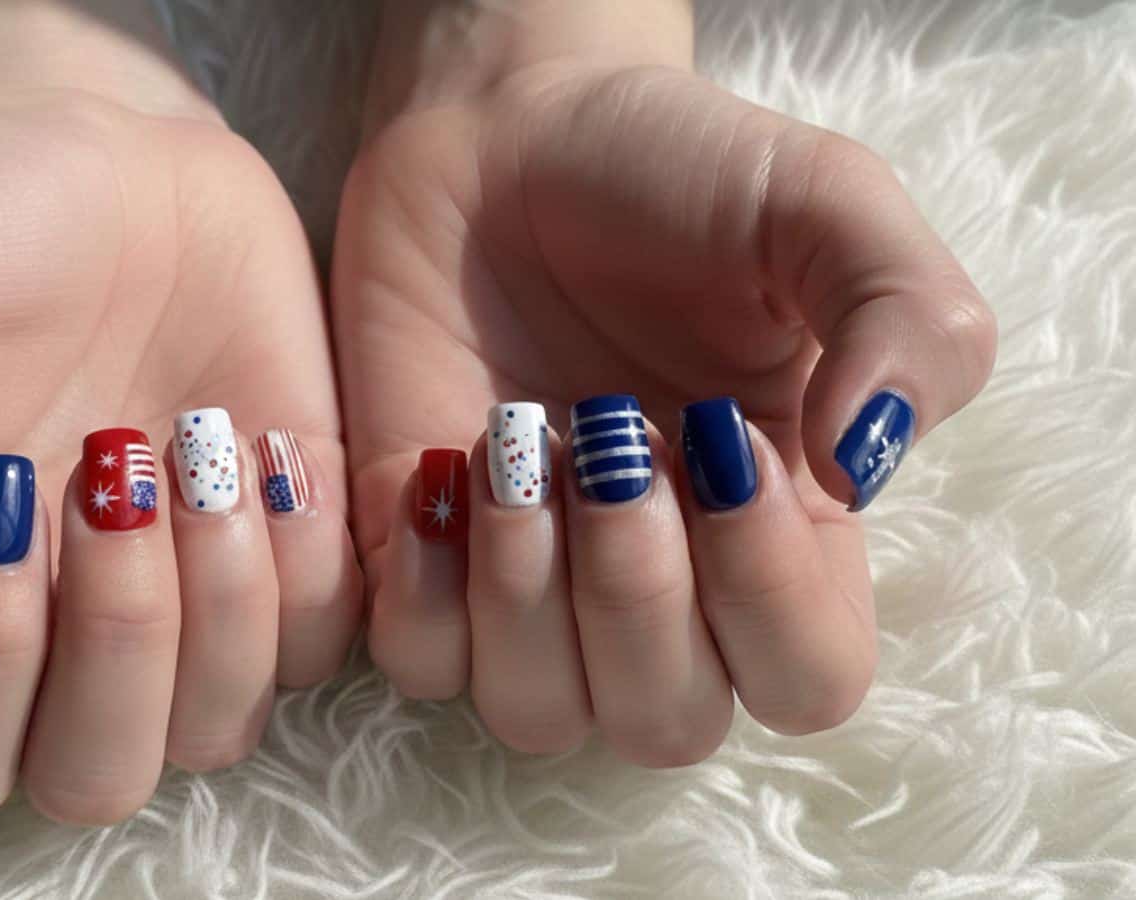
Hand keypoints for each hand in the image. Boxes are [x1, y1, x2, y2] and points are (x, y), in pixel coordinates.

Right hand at [0, 2, 360, 823]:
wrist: (111, 154)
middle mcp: (56, 639)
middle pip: (93, 777)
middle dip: (117, 635)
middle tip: (112, 457)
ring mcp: (181, 607)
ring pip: (216, 729)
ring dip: (221, 594)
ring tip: (197, 436)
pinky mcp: (288, 557)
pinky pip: (327, 642)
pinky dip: (307, 553)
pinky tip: (269, 435)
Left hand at [333, 1, 994, 762]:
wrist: (503, 136)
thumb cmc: (671, 173)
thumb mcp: (827, 207)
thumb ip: (907, 325)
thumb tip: (860, 475)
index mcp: (784, 530)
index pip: (808, 680)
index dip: (768, 598)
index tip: (722, 438)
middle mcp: (663, 585)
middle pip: (667, 721)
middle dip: (634, 591)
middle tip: (605, 429)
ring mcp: (535, 585)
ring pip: (538, 712)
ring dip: (523, 591)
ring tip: (514, 441)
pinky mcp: (422, 561)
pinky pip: (420, 662)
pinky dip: (423, 589)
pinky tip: (436, 468)